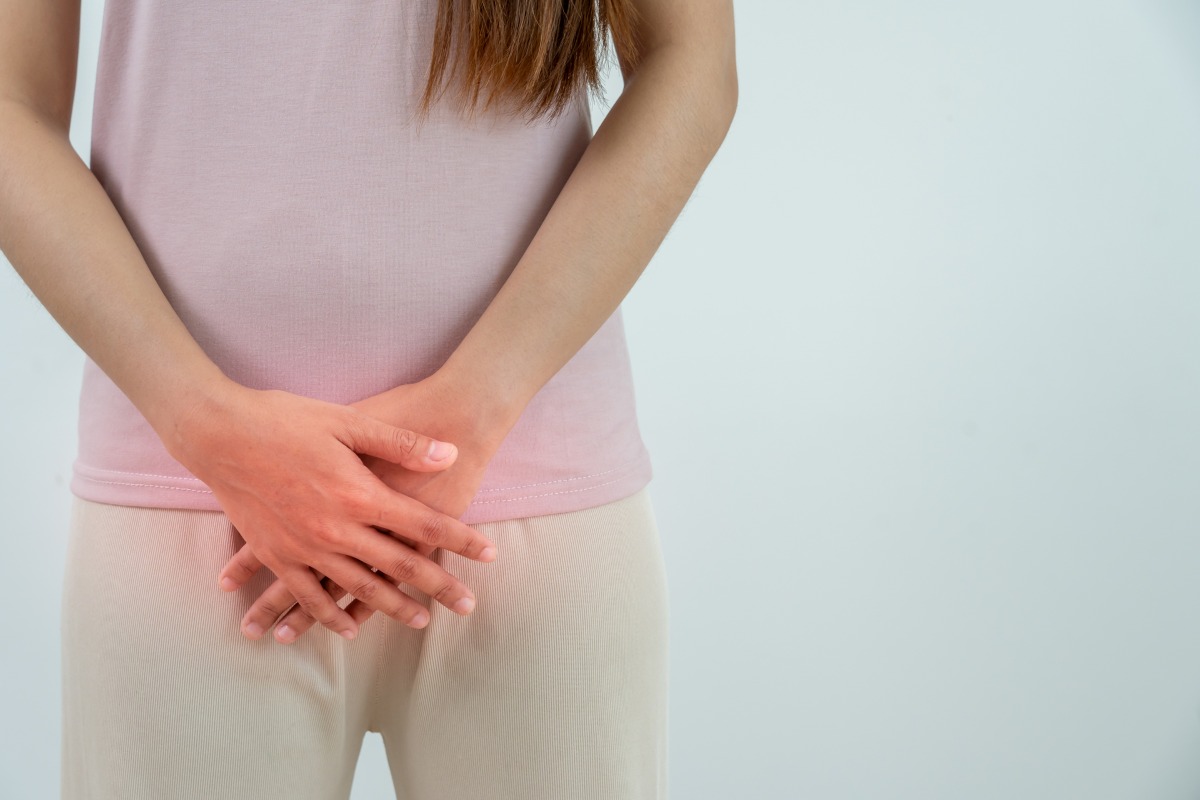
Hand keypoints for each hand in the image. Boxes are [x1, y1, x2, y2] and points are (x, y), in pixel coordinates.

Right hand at [167, 381, 499, 640]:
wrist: (219, 433)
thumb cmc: (286, 419)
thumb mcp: (350, 421)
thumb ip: (402, 443)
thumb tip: (451, 453)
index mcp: (359, 494)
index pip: (425, 525)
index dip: (461, 540)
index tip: (489, 555)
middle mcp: (336, 529)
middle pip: (400, 567)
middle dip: (438, 587)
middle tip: (468, 606)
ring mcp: (303, 547)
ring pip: (358, 589)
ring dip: (392, 608)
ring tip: (422, 621)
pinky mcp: (275, 554)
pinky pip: (307, 594)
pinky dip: (329, 615)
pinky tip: (347, 629)